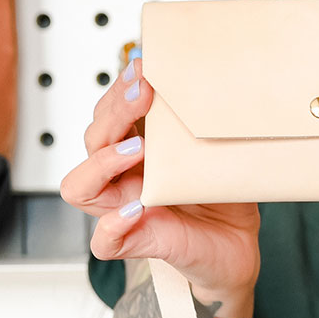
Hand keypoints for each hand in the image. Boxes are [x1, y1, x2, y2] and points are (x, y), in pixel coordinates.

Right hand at [59, 58, 260, 293]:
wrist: (238, 248)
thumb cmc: (224, 199)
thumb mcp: (220, 152)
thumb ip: (209, 124)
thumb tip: (215, 82)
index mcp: (138, 150)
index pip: (109, 115)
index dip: (118, 91)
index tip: (142, 69)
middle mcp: (124, 177)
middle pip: (93, 140)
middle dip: (114, 112)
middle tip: (144, 93)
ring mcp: (124, 210)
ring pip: (80, 187)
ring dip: (102, 161)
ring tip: (137, 149)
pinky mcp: (136, 244)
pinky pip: (104, 241)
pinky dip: (112, 225)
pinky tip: (137, 208)